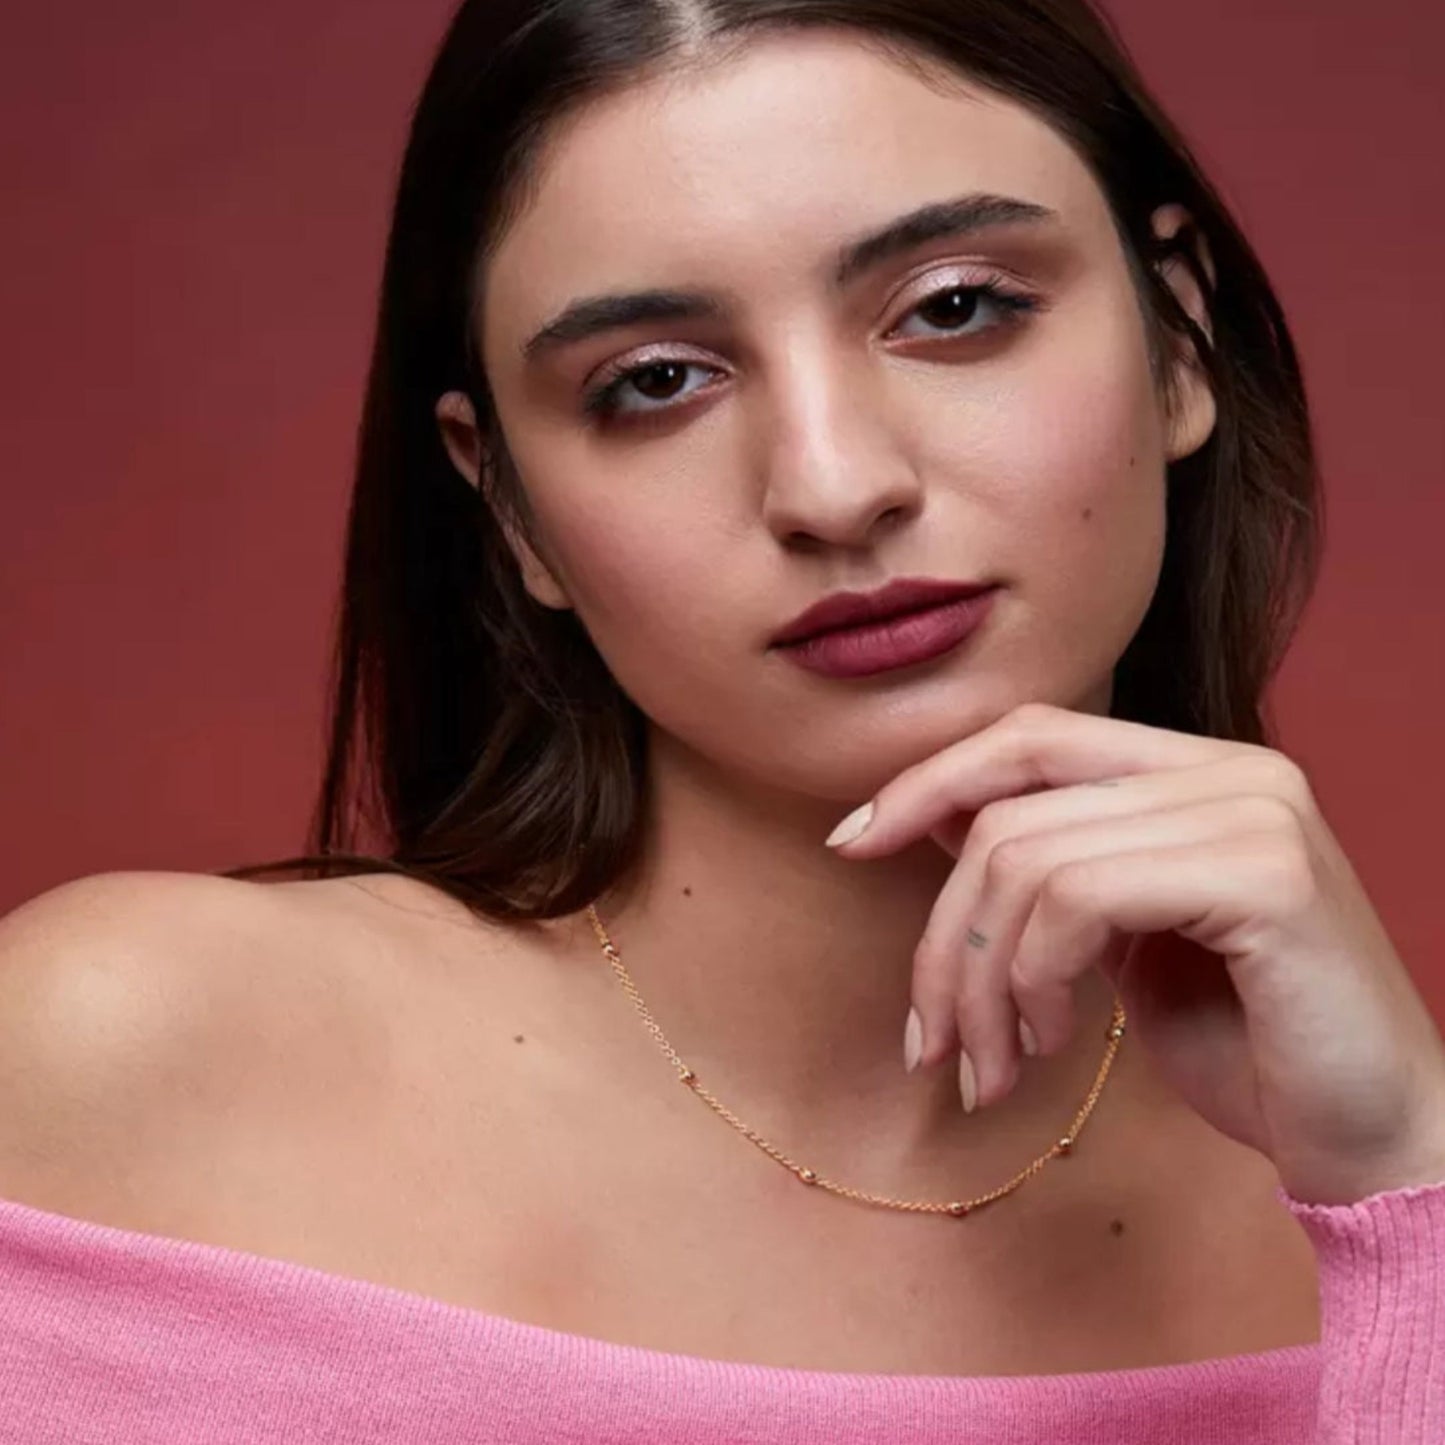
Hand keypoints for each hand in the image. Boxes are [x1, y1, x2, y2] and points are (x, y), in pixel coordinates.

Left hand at [825, 702, 1444, 1205]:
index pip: (1030, 735)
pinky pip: (1079, 899)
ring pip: (1027, 858)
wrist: (1372, 1139)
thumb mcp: (1117, 941)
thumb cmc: (1245, 1044)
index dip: (930, 780)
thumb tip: (934, 815)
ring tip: (996, 1062)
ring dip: (984, 981)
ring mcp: (1254, 812)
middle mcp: (1231, 770)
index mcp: (1196, 770)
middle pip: (1010, 804)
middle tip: (931, 1036)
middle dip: (945, 928)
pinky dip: (1034, 980)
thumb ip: (1048, 866)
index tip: (853, 841)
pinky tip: (1051, 1045)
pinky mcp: (1266, 875)